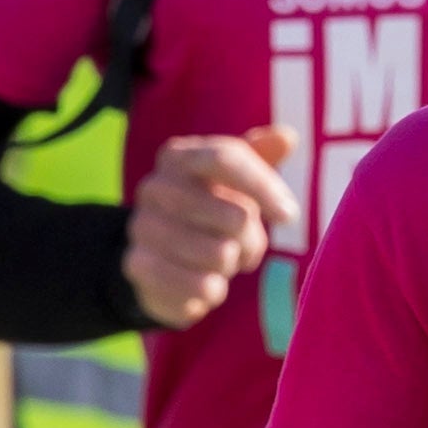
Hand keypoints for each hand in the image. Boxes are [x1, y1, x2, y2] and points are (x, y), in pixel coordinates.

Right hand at [128, 126, 298, 328]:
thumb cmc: (209, 211)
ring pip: (220, 255)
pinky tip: (206, 283)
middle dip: (251, 239)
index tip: (289, 215)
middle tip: (243, 246)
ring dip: (231, 265)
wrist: (158, 258)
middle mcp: (154, 187)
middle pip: (233, 215)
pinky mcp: (138, 266)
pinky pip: (200, 286)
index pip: (226, 158)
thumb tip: (287, 137)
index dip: (263, 186)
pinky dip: (213, 291)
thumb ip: (260, 155)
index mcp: (178, 156)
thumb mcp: (233, 180)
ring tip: (220, 261)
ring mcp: (142, 226)